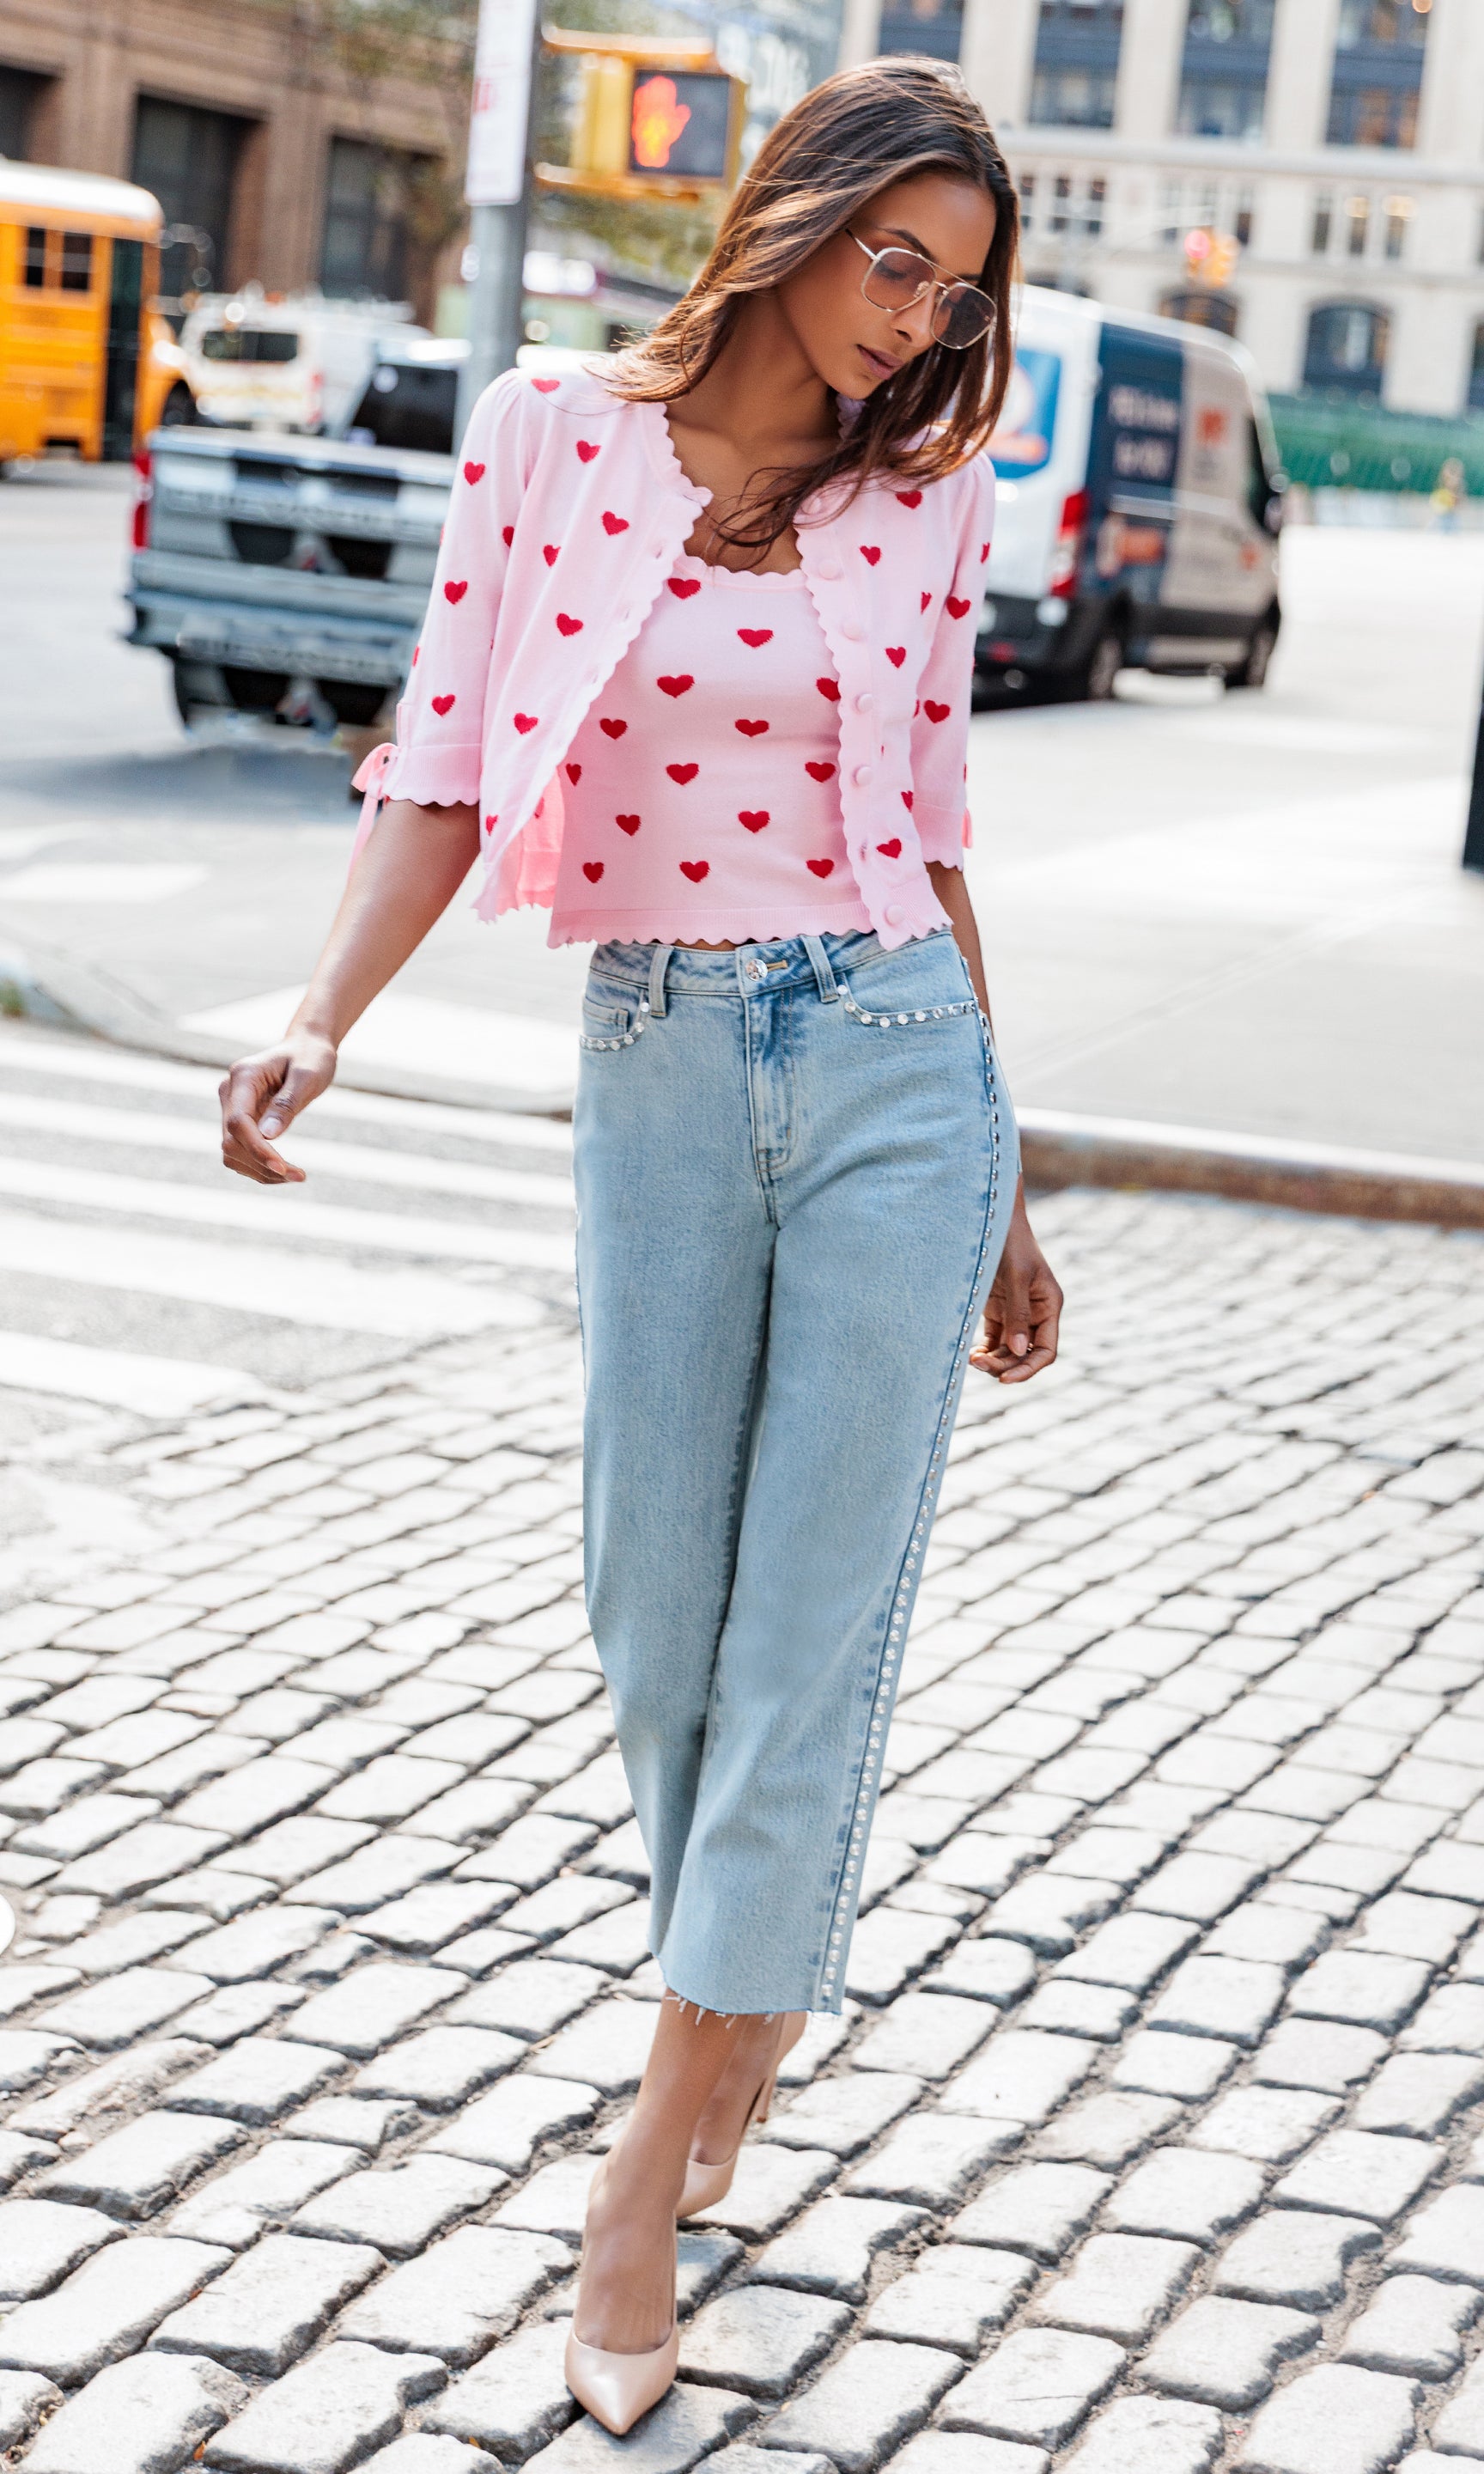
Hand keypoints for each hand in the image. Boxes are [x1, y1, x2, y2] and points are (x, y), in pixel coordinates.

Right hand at [219, 1032, 337, 1183]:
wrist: (306, 1048)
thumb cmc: (311, 1058)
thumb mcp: (308, 1076)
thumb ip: (287, 1104)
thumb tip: (268, 1136)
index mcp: (244, 1076)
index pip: (238, 1122)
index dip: (257, 1149)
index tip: (284, 1168)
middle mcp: (230, 1092)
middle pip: (231, 1142)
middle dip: (262, 1164)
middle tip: (299, 1176)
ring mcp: (231, 1107)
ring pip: (231, 1153)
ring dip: (260, 1171)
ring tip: (296, 1175)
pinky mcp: (239, 1121)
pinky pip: (240, 1152)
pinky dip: (259, 1167)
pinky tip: (284, 1170)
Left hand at [970, 1192, 1061, 1383]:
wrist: (992, 1218)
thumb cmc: (1010, 1241)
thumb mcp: (1017, 1276)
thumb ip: (1018, 1314)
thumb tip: (1018, 1351)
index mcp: (1049, 1306)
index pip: (1046, 1351)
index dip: (1028, 1369)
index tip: (1005, 1379)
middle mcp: (1036, 1313)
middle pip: (1025, 1355)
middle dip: (1005, 1365)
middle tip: (978, 1365)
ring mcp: (1016, 1312)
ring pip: (1009, 1350)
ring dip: (993, 1360)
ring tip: (972, 1359)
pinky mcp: (997, 1309)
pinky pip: (995, 1339)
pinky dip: (985, 1350)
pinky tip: (972, 1353)